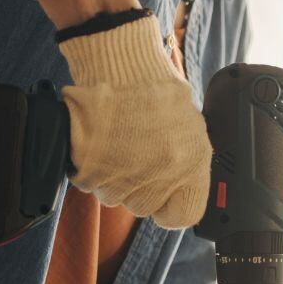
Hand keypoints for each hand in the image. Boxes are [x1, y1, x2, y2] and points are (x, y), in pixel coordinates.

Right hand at [59, 16, 210, 227]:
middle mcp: (158, 177)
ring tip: (118, 142)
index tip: (168, 197)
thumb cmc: (155, 91)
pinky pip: (91, 184)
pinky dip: (93, 167)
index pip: (185, 215)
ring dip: (115, 177)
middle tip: (137, 154)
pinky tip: (102, 141)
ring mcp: (122, 177)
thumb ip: (189, 164)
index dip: (174, 206)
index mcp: (190, 166)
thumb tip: (185, 188)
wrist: (118, 68)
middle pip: (145, 207)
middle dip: (140, 186)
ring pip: (115, 197)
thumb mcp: (191, 127)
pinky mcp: (91, 173)